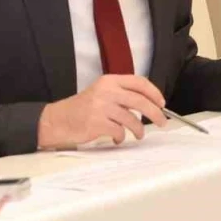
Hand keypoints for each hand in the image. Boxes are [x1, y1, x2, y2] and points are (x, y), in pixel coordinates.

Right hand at [38, 75, 166, 148]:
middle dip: (155, 113)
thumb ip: (122, 94)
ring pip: (131, 119)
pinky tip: (117, 139)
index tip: (161, 103)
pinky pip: (119, 131)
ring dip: (139, 129)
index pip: (139, 82)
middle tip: (162, 122)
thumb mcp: (102, 92)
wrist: (58, 120)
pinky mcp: (96, 123)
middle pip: (140, 101)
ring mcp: (101, 107)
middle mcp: (106, 91)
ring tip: (138, 135)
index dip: (154, 93)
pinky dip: (121, 137)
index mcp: (110, 81)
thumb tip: (149, 104)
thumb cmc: (83, 108)